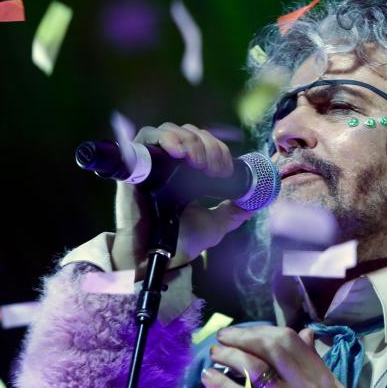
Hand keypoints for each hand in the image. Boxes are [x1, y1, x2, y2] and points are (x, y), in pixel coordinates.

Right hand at [111, 122, 253, 271]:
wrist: (159, 257)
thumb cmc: (182, 241)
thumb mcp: (216, 223)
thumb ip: (234, 212)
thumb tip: (253, 203)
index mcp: (187, 173)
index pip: (204, 143)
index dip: (218, 149)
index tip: (226, 171)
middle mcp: (169, 164)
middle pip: (189, 133)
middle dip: (208, 146)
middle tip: (214, 170)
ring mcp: (152, 163)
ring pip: (170, 130)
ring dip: (190, 141)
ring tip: (198, 164)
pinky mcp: (133, 166)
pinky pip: (145, 137)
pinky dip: (165, 138)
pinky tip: (179, 153)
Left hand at [202, 326, 352, 387]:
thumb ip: (316, 364)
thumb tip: (305, 333)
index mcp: (323, 378)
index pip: (291, 341)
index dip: (264, 331)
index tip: (247, 332)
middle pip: (272, 348)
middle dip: (244, 336)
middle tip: (225, 336)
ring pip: (255, 369)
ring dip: (230, 355)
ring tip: (215, 353)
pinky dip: (221, 384)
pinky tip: (208, 377)